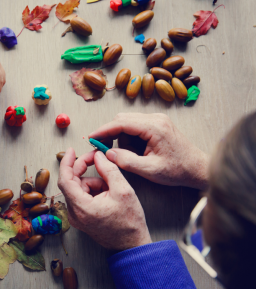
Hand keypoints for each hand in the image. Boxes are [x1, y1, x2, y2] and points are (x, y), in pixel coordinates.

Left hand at [58, 148, 151, 250]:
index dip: (67, 162)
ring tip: (110, 187)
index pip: (65, 179)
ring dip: (93, 182)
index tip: (71, 150)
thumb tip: (98, 156)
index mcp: (81, 207)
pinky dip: (93, 190)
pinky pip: (82, 196)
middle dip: (84, 168)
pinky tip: (107, 194)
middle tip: (97, 157)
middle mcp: (74, 213)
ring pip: (79, 188)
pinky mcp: (81, 217)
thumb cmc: (129, 223)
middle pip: (72, 182)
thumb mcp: (123, 191)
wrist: (132, 246)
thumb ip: (108, 170)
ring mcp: (77, 217)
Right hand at [89, 113, 208, 189]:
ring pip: (127, 123)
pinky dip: (130, 138)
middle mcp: (156, 118)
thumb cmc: (177, 170)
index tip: (91, 138)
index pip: (121, 123)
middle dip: (111, 134)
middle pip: (122, 119)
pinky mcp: (157, 123)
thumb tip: (108, 153)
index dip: (103, 130)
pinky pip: (135, 126)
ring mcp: (157, 119)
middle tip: (104, 150)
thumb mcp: (150, 170)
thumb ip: (127, 161)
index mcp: (154, 127)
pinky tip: (136, 151)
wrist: (197, 168)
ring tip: (132, 156)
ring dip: (123, 138)